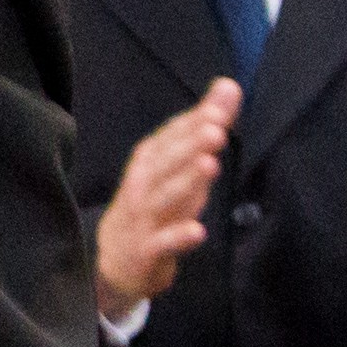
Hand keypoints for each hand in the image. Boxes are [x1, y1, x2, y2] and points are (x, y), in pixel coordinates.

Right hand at [95, 78, 239, 317]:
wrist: (118, 261)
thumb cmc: (154, 205)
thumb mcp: (178, 166)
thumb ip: (203, 126)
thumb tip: (229, 85)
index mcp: (148, 162)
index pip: (170, 138)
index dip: (193, 124)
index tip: (218, 109)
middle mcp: (141, 185)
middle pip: (165, 163)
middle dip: (189, 146)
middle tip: (215, 131)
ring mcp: (141, 218)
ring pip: (163, 198)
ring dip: (185, 183)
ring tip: (210, 166)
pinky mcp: (145, 251)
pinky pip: (162, 243)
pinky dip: (178, 237)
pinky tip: (198, 231)